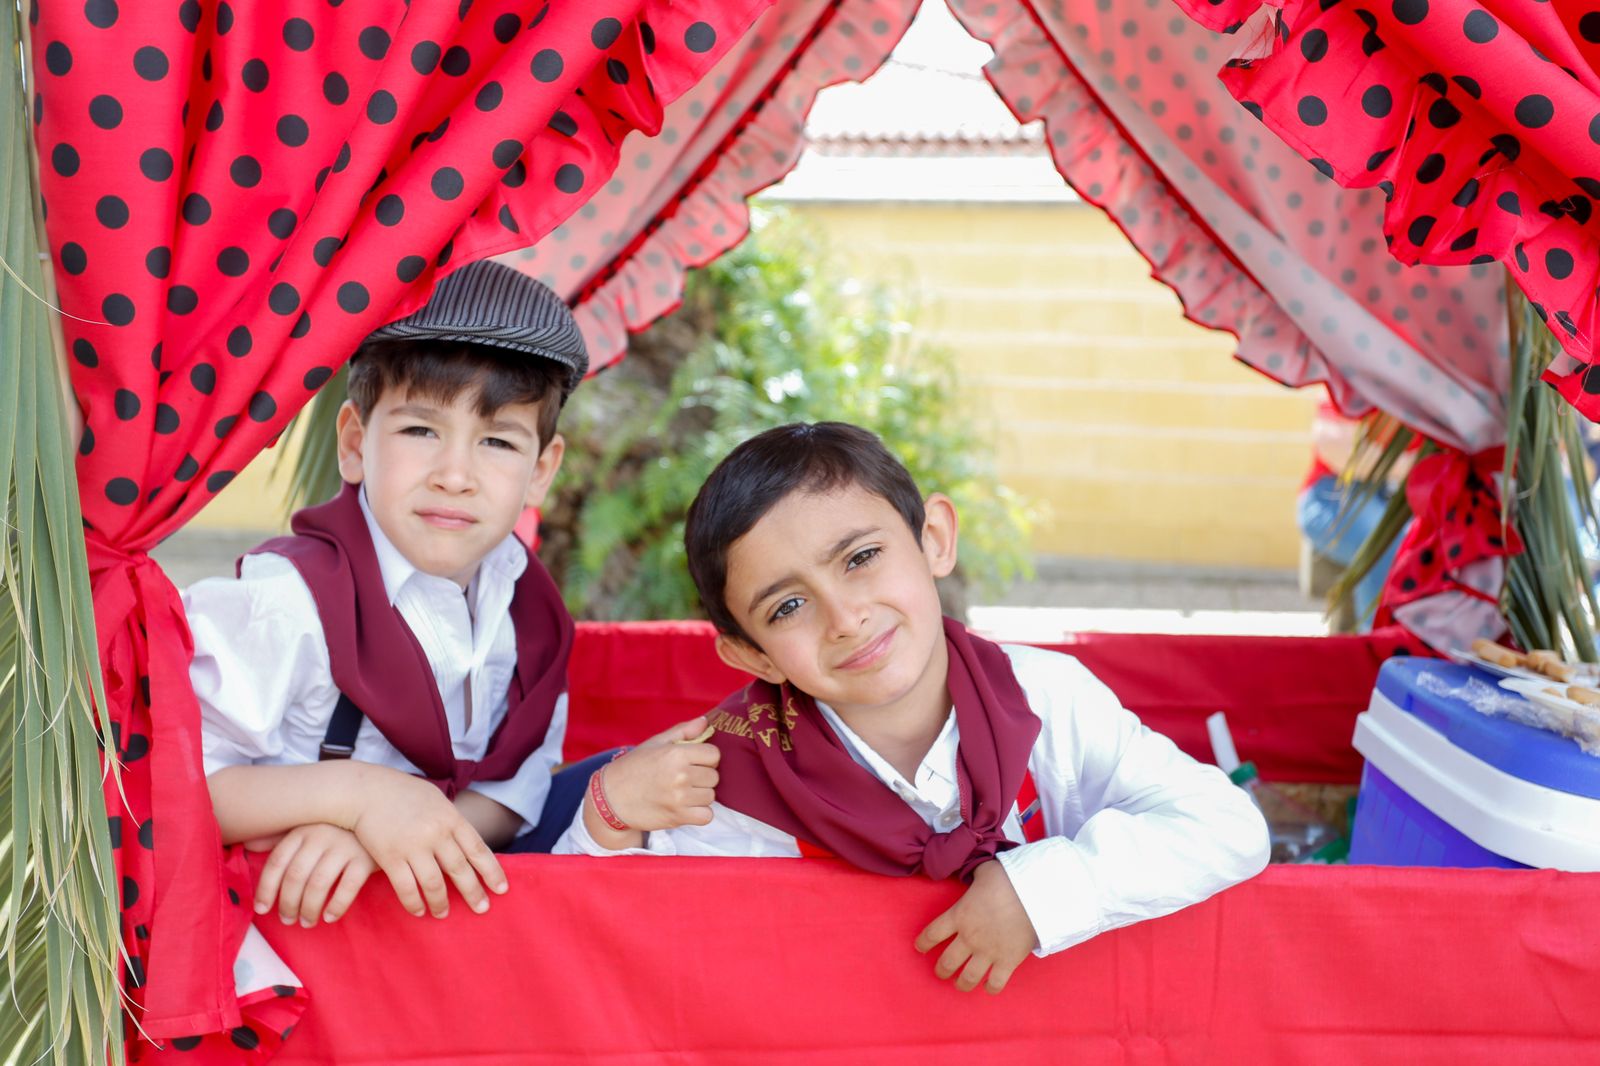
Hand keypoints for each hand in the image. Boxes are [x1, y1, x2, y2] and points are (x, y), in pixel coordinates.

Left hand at [253, 823, 376, 926]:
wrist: (382, 817)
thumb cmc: (338, 828)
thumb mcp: (308, 827)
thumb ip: (280, 837)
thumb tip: (247, 846)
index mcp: (303, 830)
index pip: (277, 863)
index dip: (266, 889)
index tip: (262, 910)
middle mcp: (321, 836)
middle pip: (296, 877)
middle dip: (288, 903)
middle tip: (287, 920)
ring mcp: (344, 847)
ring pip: (318, 885)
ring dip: (309, 909)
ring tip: (307, 922)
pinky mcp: (366, 859)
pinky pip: (347, 888)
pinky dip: (336, 906)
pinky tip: (330, 917)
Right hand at [347, 766, 508, 918]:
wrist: (365, 790)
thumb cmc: (403, 793)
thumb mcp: (436, 800)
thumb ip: (452, 821)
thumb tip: (467, 842)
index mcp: (451, 818)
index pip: (478, 849)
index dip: (491, 871)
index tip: (502, 889)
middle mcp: (436, 833)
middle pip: (460, 869)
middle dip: (473, 892)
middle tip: (482, 909)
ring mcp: (413, 846)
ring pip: (434, 883)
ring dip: (441, 903)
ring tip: (444, 914)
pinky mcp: (390, 857)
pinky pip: (406, 888)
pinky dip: (414, 903)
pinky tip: (419, 910)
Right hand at [599, 716, 720, 831]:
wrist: (611, 798)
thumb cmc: (634, 767)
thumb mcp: (655, 743)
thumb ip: (683, 731)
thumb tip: (706, 722)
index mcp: (676, 754)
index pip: (714, 754)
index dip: (705, 757)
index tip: (693, 761)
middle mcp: (680, 775)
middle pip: (714, 776)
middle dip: (702, 776)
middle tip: (684, 778)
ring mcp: (679, 798)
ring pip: (711, 796)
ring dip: (700, 795)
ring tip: (682, 792)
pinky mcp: (678, 817)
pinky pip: (706, 816)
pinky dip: (699, 813)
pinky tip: (686, 807)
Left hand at [914, 860, 1038, 993]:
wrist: (1035, 894)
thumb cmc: (1007, 879)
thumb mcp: (983, 871)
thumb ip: (974, 875)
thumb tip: (972, 871)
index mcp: (959, 916)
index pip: (931, 934)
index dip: (922, 943)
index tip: (920, 947)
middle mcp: (969, 938)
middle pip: (946, 963)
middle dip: (941, 970)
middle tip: (941, 972)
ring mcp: (988, 953)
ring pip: (967, 978)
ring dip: (961, 984)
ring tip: (960, 985)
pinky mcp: (1007, 962)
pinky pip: (995, 983)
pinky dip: (990, 988)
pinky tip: (988, 987)